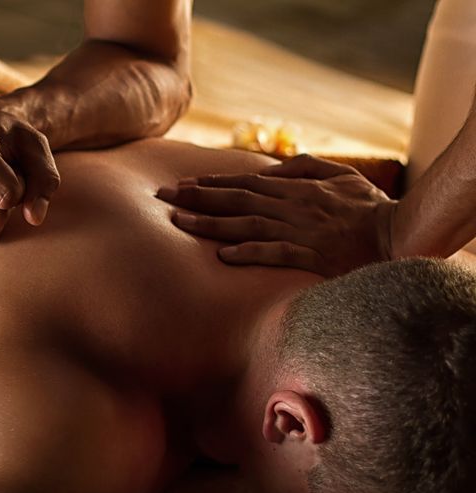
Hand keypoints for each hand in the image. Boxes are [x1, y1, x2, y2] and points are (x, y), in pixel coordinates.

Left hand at [157, 154, 396, 276]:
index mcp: (299, 188)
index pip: (246, 183)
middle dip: (197, 197)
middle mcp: (294, 206)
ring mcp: (301, 231)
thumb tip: (271, 168)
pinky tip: (223, 254)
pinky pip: (275, 252)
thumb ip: (305, 167)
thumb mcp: (341, 175)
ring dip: (210, 223)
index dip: (212, 183)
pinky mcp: (311, 255)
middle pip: (237, 199)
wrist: (399, 237)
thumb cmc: (369, 207)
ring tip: (178, 222)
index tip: (183, 184)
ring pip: (246, 224)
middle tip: (164, 196)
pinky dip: (248, 252)